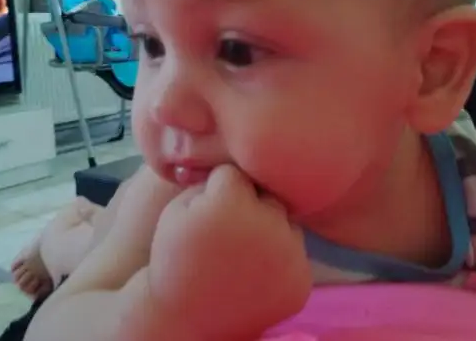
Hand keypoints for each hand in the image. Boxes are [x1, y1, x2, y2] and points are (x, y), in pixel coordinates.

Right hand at [149, 164, 311, 339]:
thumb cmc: (174, 256)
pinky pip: (297, 256)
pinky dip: (282, 262)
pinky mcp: (301, 282)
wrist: (183, 315)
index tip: (207, 211)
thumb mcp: (178, 206)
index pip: (236, 174)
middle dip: (252, 206)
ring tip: (242, 254)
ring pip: (287, 224)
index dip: (218, 190)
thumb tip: (236, 159)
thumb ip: (209, 178)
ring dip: (271, 231)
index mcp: (232, 201)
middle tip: (229, 232)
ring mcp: (290, 255)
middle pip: (268, 196)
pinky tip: (255, 273)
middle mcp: (268, 223)